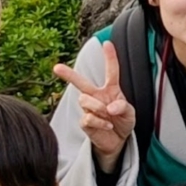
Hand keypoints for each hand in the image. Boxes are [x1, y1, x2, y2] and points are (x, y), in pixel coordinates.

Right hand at [55, 38, 136, 169]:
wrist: (117, 141)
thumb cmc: (122, 122)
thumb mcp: (130, 113)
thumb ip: (123, 107)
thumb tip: (110, 107)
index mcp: (110, 90)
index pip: (111, 71)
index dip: (110, 57)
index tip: (107, 43)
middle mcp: (97, 96)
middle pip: (81, 82)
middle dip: (68, 74)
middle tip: (56, 67)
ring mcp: (89, 109)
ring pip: (84, 99)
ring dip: (98, 107)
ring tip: (108, 116)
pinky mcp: (85, 122)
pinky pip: (88, 117)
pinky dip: (100, 122)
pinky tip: (107, 125)